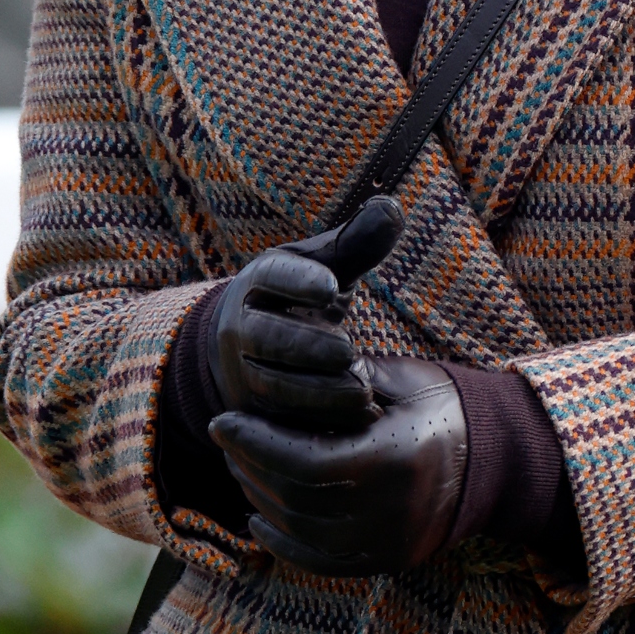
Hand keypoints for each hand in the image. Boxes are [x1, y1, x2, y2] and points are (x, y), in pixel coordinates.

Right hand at [208, 243, 374, 431]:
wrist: (247, 351)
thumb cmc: (298, 300)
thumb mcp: (325, 267)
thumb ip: (357, 243)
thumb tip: (392, 208)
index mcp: (259, 282)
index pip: (272, 276)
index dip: (299, 281)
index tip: (331, 286)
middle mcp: (241, 328)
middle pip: (267, 339)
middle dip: (306, 346)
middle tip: (348, 351)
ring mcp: (245, 374)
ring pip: (276, 387)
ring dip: (319, 393)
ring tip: (362, 391)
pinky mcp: (256, 415)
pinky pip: (285, 425)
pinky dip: (321, 424)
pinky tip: (359, 419)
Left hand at [213, 355, 467, 575]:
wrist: (495, 459)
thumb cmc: (439, 405)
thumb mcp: (394, 380)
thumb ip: (336, 384)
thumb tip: (271, 384)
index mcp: (394, 459)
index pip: (302, 461)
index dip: (254, 443)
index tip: (222, 421)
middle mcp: (391, 510)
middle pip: (294, 498)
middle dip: (249, 467)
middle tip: (227, 441)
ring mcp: (388, 543)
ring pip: (300, 531)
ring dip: (259, 499)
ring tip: (241, 468)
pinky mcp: (385, 561)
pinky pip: (318, 561)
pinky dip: (281, 542)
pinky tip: (258, 518)